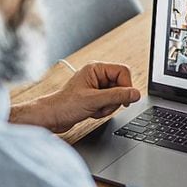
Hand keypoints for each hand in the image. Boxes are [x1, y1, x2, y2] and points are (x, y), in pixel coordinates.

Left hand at [10, 62, 140, 132]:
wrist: (52, 117)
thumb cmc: (65, 105)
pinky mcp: (95, 97)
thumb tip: (135, 93)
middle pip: (121, 85)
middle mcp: (97, 76)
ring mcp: (96, 87)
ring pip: (117, 96)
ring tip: (94, 110)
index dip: (126, 86)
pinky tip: (92, 112)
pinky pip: (110, 103)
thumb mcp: (94, 100)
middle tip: (102, 105)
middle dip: (114, 99)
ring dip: (108, 107)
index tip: (125, 99)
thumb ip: (117, 96)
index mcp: (96, 69)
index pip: (123, 71)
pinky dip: (104, 111)